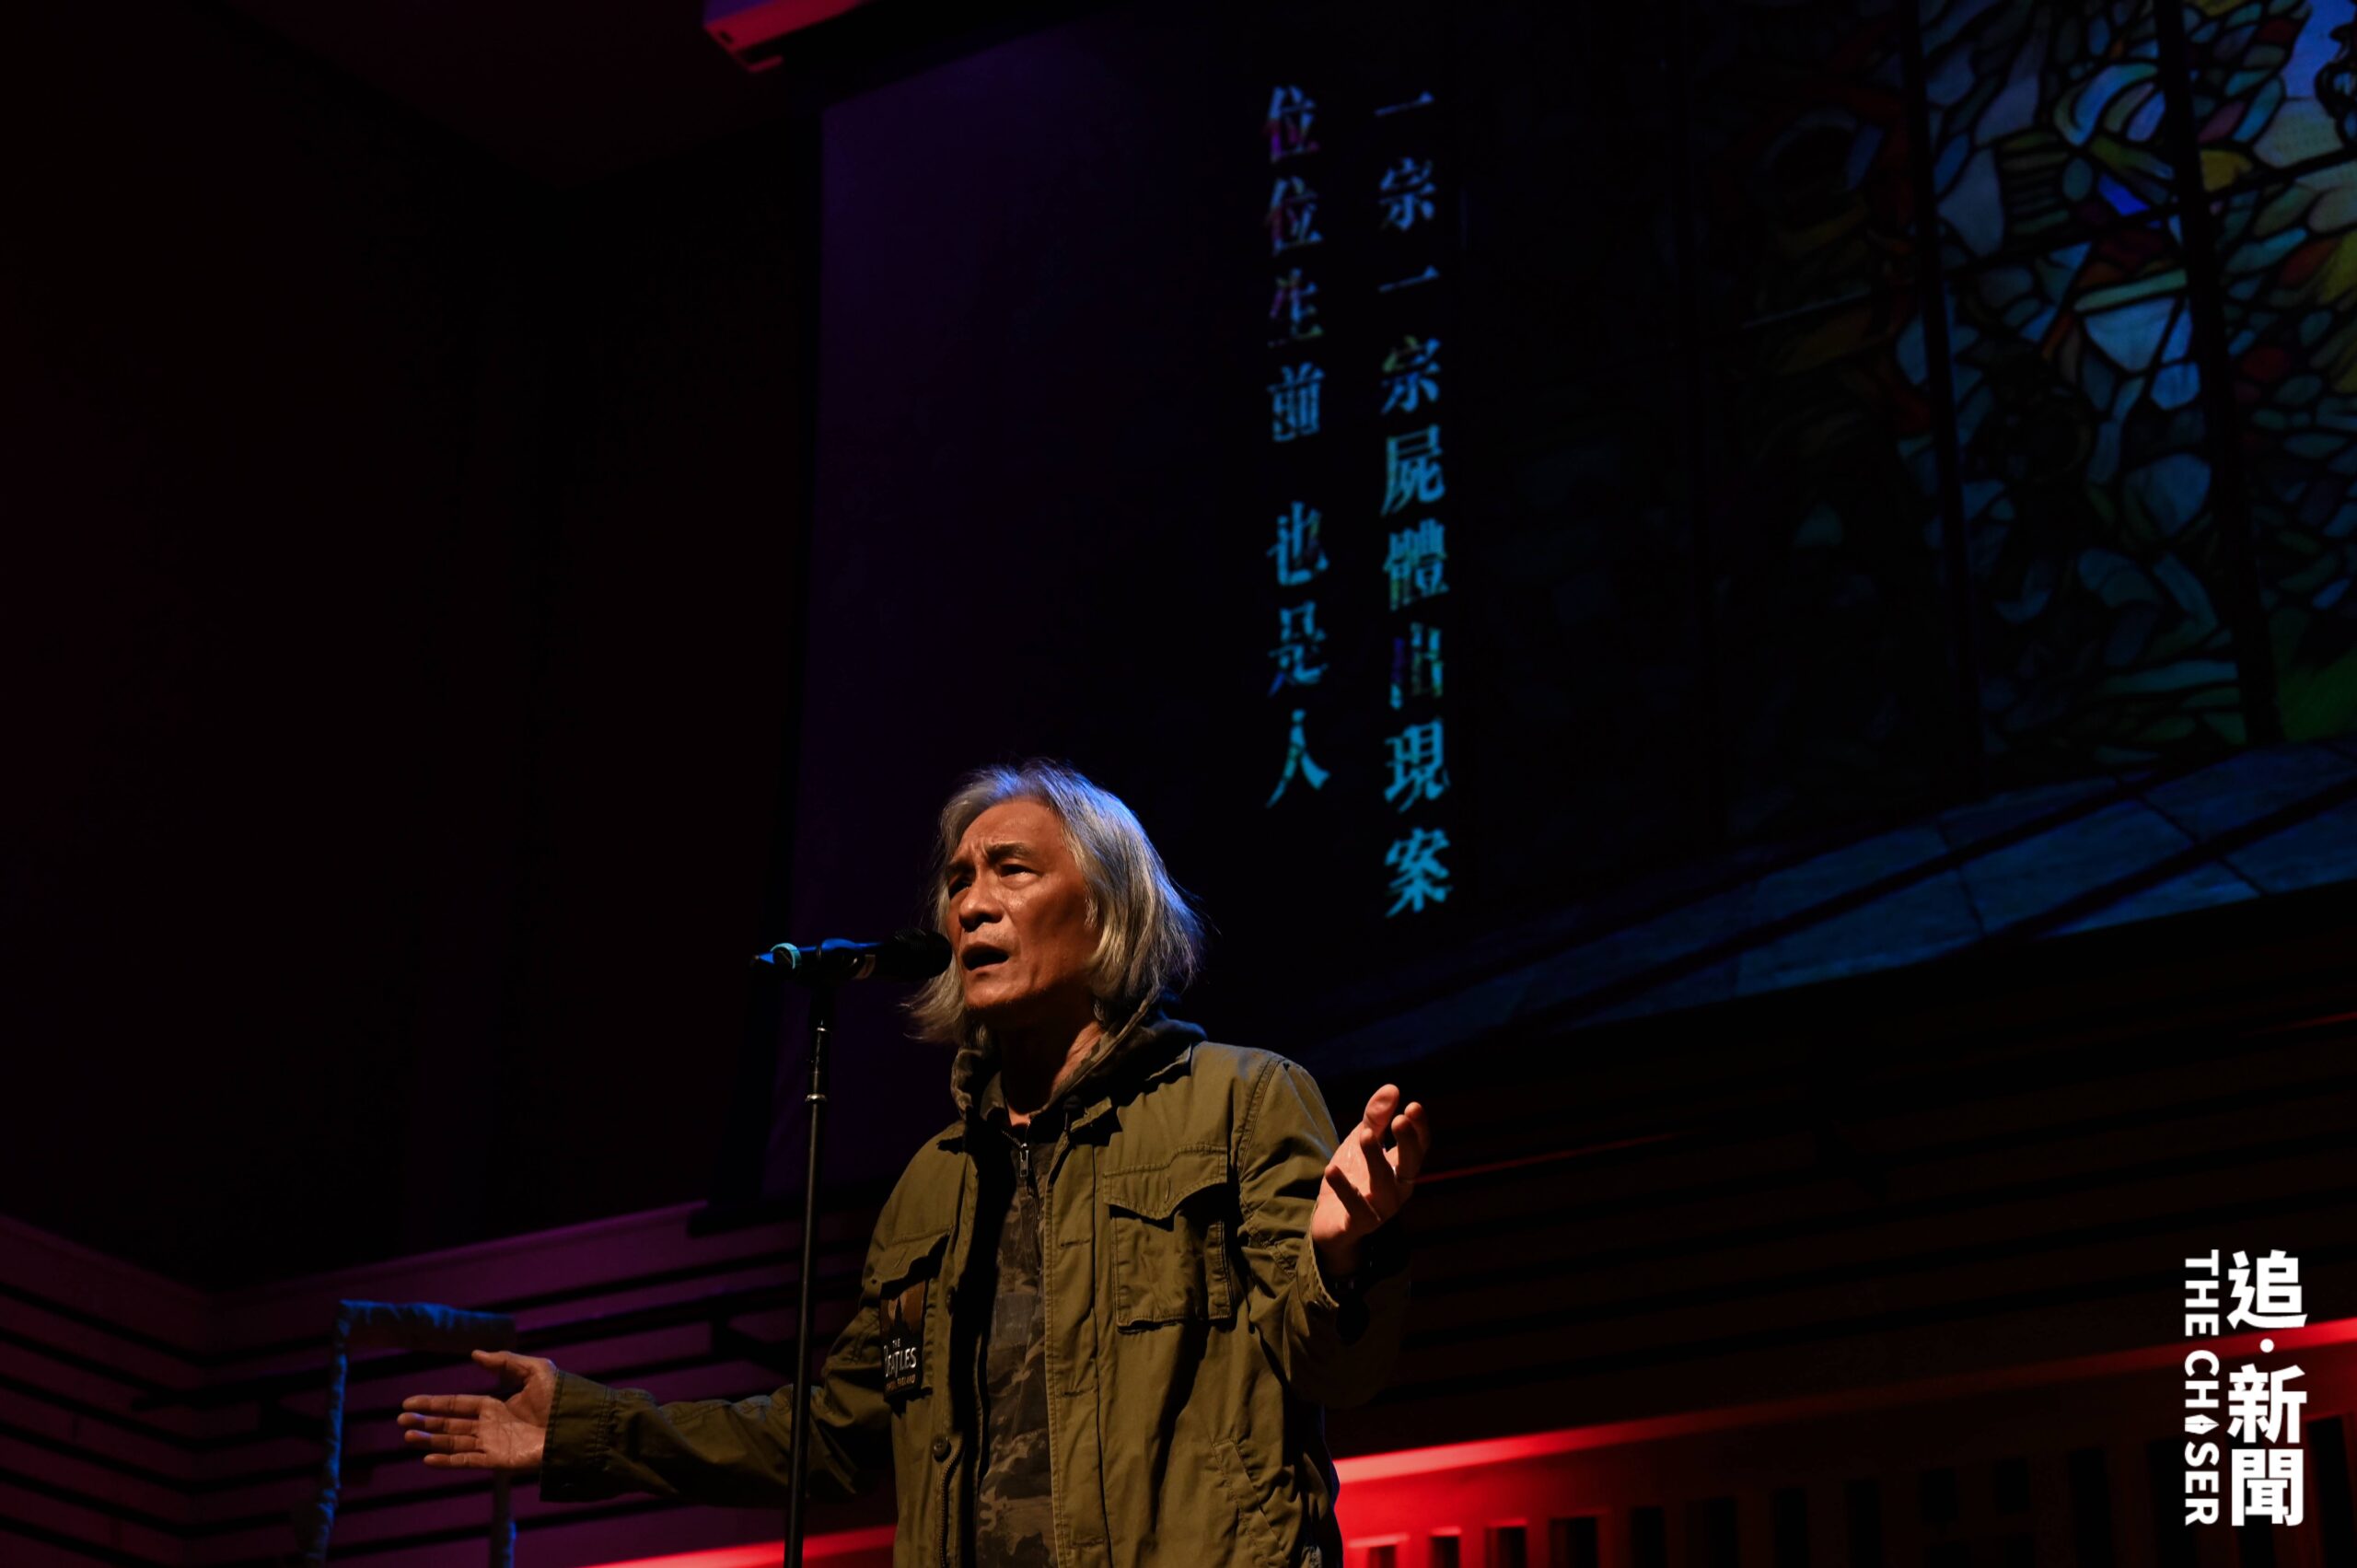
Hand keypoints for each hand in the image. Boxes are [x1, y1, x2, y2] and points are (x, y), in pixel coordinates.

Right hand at [397, 1349, 556, 1471]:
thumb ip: (505, 1361)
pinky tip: (428, 1457)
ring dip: (430, 1439)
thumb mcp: (535, 1370)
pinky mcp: (499, 1460)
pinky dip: (448, 1460)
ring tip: (407, 1435)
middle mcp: (490, 1425)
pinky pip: (468, 1461)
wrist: (576, 1426)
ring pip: (454, 1442)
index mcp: (495, 1405)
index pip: (457, 1404)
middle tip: (400, 1420)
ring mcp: (493, 1444)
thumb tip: (474, 1353)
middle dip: (425, 1422)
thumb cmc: (561, 1397)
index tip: (409, 1403)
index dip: (433, 1403)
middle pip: (450, 1424)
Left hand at [1310, 1084, 1429, 1280]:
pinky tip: (1332, 1169)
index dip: (1419, 1128)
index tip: (1413, 1106)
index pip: (1420, 1147)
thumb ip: (1376, 1117)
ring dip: (1376, 1159)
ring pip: (1384, 1186)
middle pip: (1410, 1166)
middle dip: (1408, 1143)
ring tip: (1365, 1134)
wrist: (1330, 1220)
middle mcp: (1398, 1189)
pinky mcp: (1358, 1224)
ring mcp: (1380, 1209)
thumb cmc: (1354, 1176)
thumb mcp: (1362, 1140)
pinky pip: (1356, 1208)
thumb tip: (1393, 1088)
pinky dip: (1345, 1189)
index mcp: (1402, 1167)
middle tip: (1400, 1119)